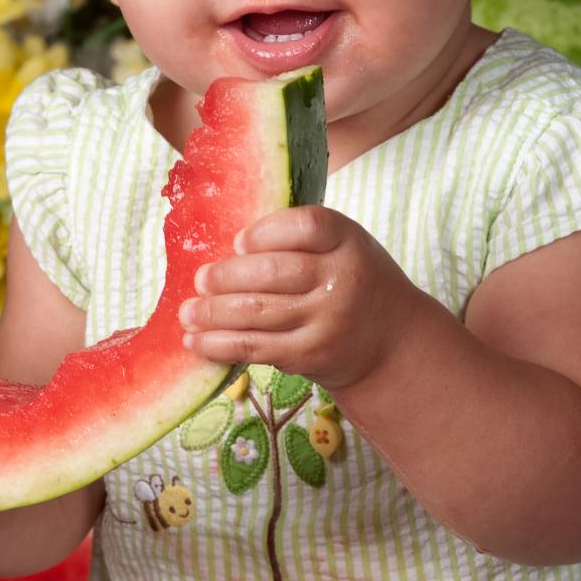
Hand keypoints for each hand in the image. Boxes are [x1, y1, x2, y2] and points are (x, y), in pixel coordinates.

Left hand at [177, 204, 416, 390]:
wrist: (392, 342)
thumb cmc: (353, 281)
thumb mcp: (343, 247)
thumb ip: (299, 239)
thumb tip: (225, 243)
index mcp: (348, 241)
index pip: (306, 226)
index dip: (265, 232)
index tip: (238, 241)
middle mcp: (341, 279)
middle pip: (272, 272)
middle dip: (226, 276)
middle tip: (200, 279)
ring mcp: (326, 321)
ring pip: (257, 313)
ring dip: (212, 313)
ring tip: (187, 312)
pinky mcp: (310, 354)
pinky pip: (256, 348)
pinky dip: (220, 345)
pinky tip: (196, 341)